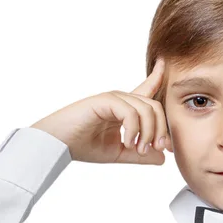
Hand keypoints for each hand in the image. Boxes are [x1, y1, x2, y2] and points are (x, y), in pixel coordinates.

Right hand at [29, 58, 171, 164]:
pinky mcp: (105, 100)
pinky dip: (133, 131)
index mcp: (124, 108)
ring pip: (146, 110)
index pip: (146, 89)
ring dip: (148, 133)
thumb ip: (140, 154)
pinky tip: (127, 143)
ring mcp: (113, 98)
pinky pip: (130, 113)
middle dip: (162, 129)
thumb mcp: (119, 153)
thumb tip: (163, 158)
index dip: (157, 77)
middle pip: (155, 106)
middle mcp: (120, 99)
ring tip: (139, 150)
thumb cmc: (83, 146)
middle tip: (158, 149)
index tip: (164, 64)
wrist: (58, 145)